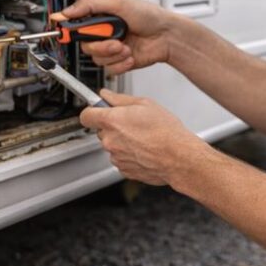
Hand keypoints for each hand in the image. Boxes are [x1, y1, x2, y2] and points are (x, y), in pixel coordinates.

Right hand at [50, 0, 175, 75]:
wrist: (167, 36)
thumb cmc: (148, 15)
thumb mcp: (117, 2)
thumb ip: (89, 4)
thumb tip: (66, 11)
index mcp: (100, 17)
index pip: (76, 25)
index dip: (69, 31)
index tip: (65, 33)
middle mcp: (103, 34)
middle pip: (85, 46)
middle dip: (101, 45)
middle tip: (115, 41)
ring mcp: (111, 49)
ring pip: (97, 59)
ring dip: (113, 54)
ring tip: (127, 47)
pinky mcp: (119, 62)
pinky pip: (109, 69)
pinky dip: (121, 64)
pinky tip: (131, 55)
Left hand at [80, 89, 206, 185]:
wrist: (179, 157)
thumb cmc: (166, 131)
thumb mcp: (145, 104)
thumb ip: (119, 99)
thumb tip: (106, 95)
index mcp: (112, 121)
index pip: (86, 115)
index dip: (93, 111)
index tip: (99, 110)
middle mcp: (110, 140)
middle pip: (101, 131)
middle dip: (113, 126)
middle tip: (132, 122)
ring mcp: (116, 157)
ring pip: (112, 145)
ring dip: (122, 141)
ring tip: (143, 137)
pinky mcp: (124, 170)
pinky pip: (121, 159)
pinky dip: (129, 154)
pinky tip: (144, 149)